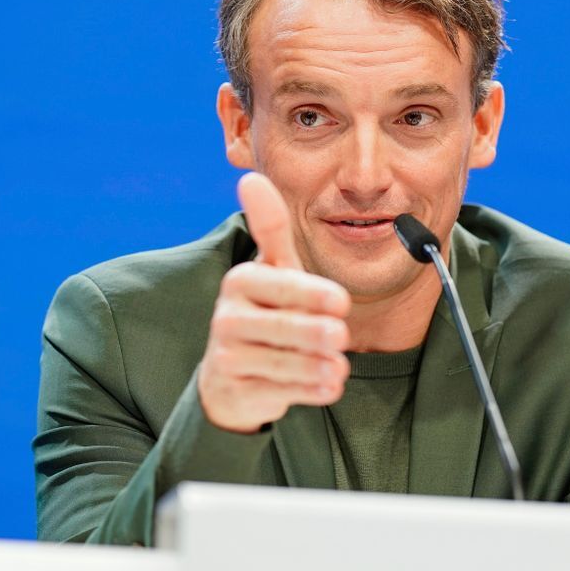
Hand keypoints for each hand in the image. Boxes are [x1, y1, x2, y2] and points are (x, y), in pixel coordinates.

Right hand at [198, 173, 351, 432]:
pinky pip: (282, 392)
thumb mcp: (272, 270)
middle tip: (341, 335)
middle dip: (317, 333)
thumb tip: (250, 178)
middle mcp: (228, 317)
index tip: (341, 302)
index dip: (312, 294)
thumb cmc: (264, 312)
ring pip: (286, 362)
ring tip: (338, 364)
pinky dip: (312, 390)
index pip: (280, 285)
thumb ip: (270, 227)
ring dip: (320, 364)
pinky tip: (328, 384)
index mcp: (241, 281)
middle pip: (284, 326)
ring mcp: (229, 356)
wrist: (229, 374)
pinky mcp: (235, 389)